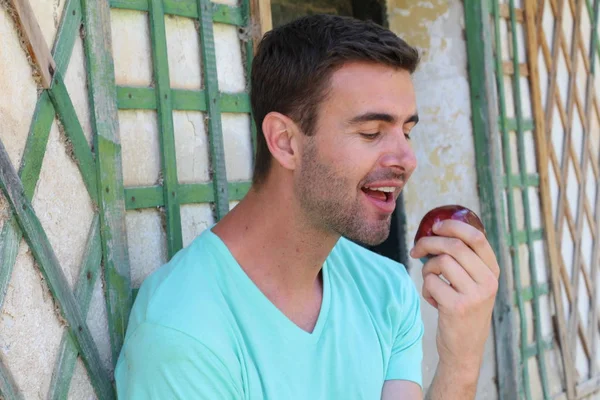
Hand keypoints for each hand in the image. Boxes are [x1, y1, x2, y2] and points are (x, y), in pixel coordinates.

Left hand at [410, 219, 498, 377]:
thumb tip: (437, 232)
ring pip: (441, 262)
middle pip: (454, 246)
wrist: (464, 350)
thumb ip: (465, 261)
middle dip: (429, 243)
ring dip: (427, 269)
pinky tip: (433, 299)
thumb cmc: (464, 311)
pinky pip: (431, 282)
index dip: (453, 226)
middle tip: (416, 250)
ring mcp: (474, 295)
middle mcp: (488, 282)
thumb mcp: (474, 285)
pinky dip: (425, 288)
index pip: (477, 237)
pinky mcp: (457, 307)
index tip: (436, 226)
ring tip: (430, 281)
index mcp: (492, 272)